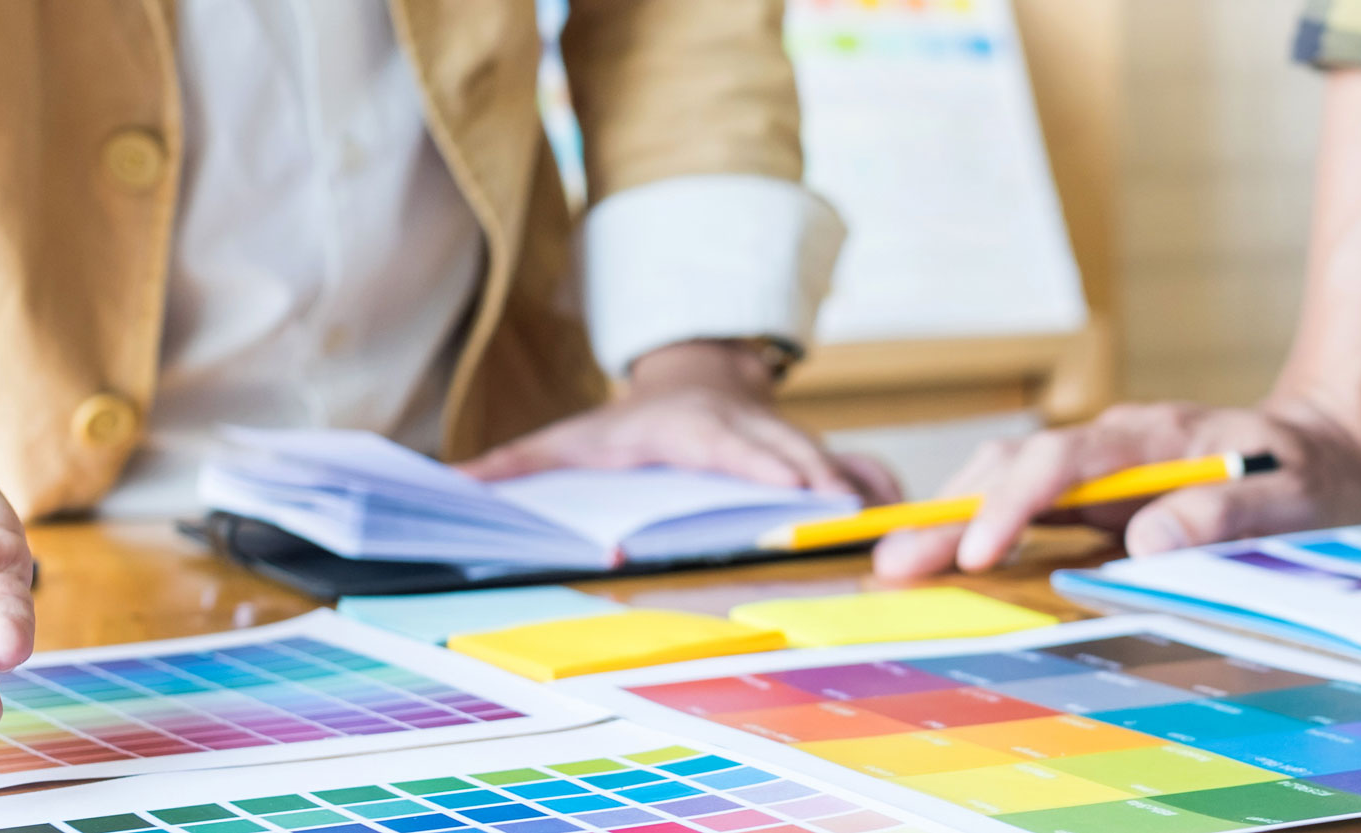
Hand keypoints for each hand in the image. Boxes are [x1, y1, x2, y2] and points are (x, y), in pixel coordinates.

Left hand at [457, 341, 900, 503]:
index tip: (794, 493)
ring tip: (893, 536)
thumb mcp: (569, 439)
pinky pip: (864, 472)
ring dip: (863, 498)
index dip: (765, 467)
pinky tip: (907, 529)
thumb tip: (454, 486)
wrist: (696, 377)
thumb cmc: (627, 426)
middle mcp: (752, 432)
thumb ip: (517, 464)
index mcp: (694, 430)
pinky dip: (885, 497)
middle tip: (852, 528)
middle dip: (825, 490)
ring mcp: (791, 441)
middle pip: (795, 459)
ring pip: (837, 464)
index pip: (733, 448)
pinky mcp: (819, 453)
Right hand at [871, 400, 1360, 578]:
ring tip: (895, 564)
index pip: (1059, 460)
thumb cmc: (1306, 474)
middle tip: (891, 564)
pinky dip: (974, 523)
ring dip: (948, 516)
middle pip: (1010, 462)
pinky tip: (940, 556)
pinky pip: (1021, 498)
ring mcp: (1097, 463)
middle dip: (948, 513)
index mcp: (1149, 436)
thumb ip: (1222, 514)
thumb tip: (1145, 537)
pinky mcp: (1093, 488)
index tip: (975, 553)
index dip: (1012, 503)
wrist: (1319, 445)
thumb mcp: (1288, 497)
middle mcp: (1109, 442)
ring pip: (1003, 473)